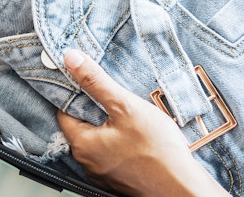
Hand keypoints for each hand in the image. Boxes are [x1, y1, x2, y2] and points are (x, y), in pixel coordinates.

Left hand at [56, 50, 228, 196]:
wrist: (180, 185)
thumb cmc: (156, 150)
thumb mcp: (125, 106)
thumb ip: (96, 82)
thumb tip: (71, 59)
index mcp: (82, 144)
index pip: (63, 111)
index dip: (73, 91)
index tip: (85, 77)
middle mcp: (87, 162)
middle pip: (81, 125)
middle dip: (94, 107)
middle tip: (112, 92)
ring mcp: (103, 173)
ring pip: (98, 139)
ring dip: (109, 125)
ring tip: (128, 112)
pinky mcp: (119, 178)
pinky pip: (111, 153)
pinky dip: (119, 141)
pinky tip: (137, 134)